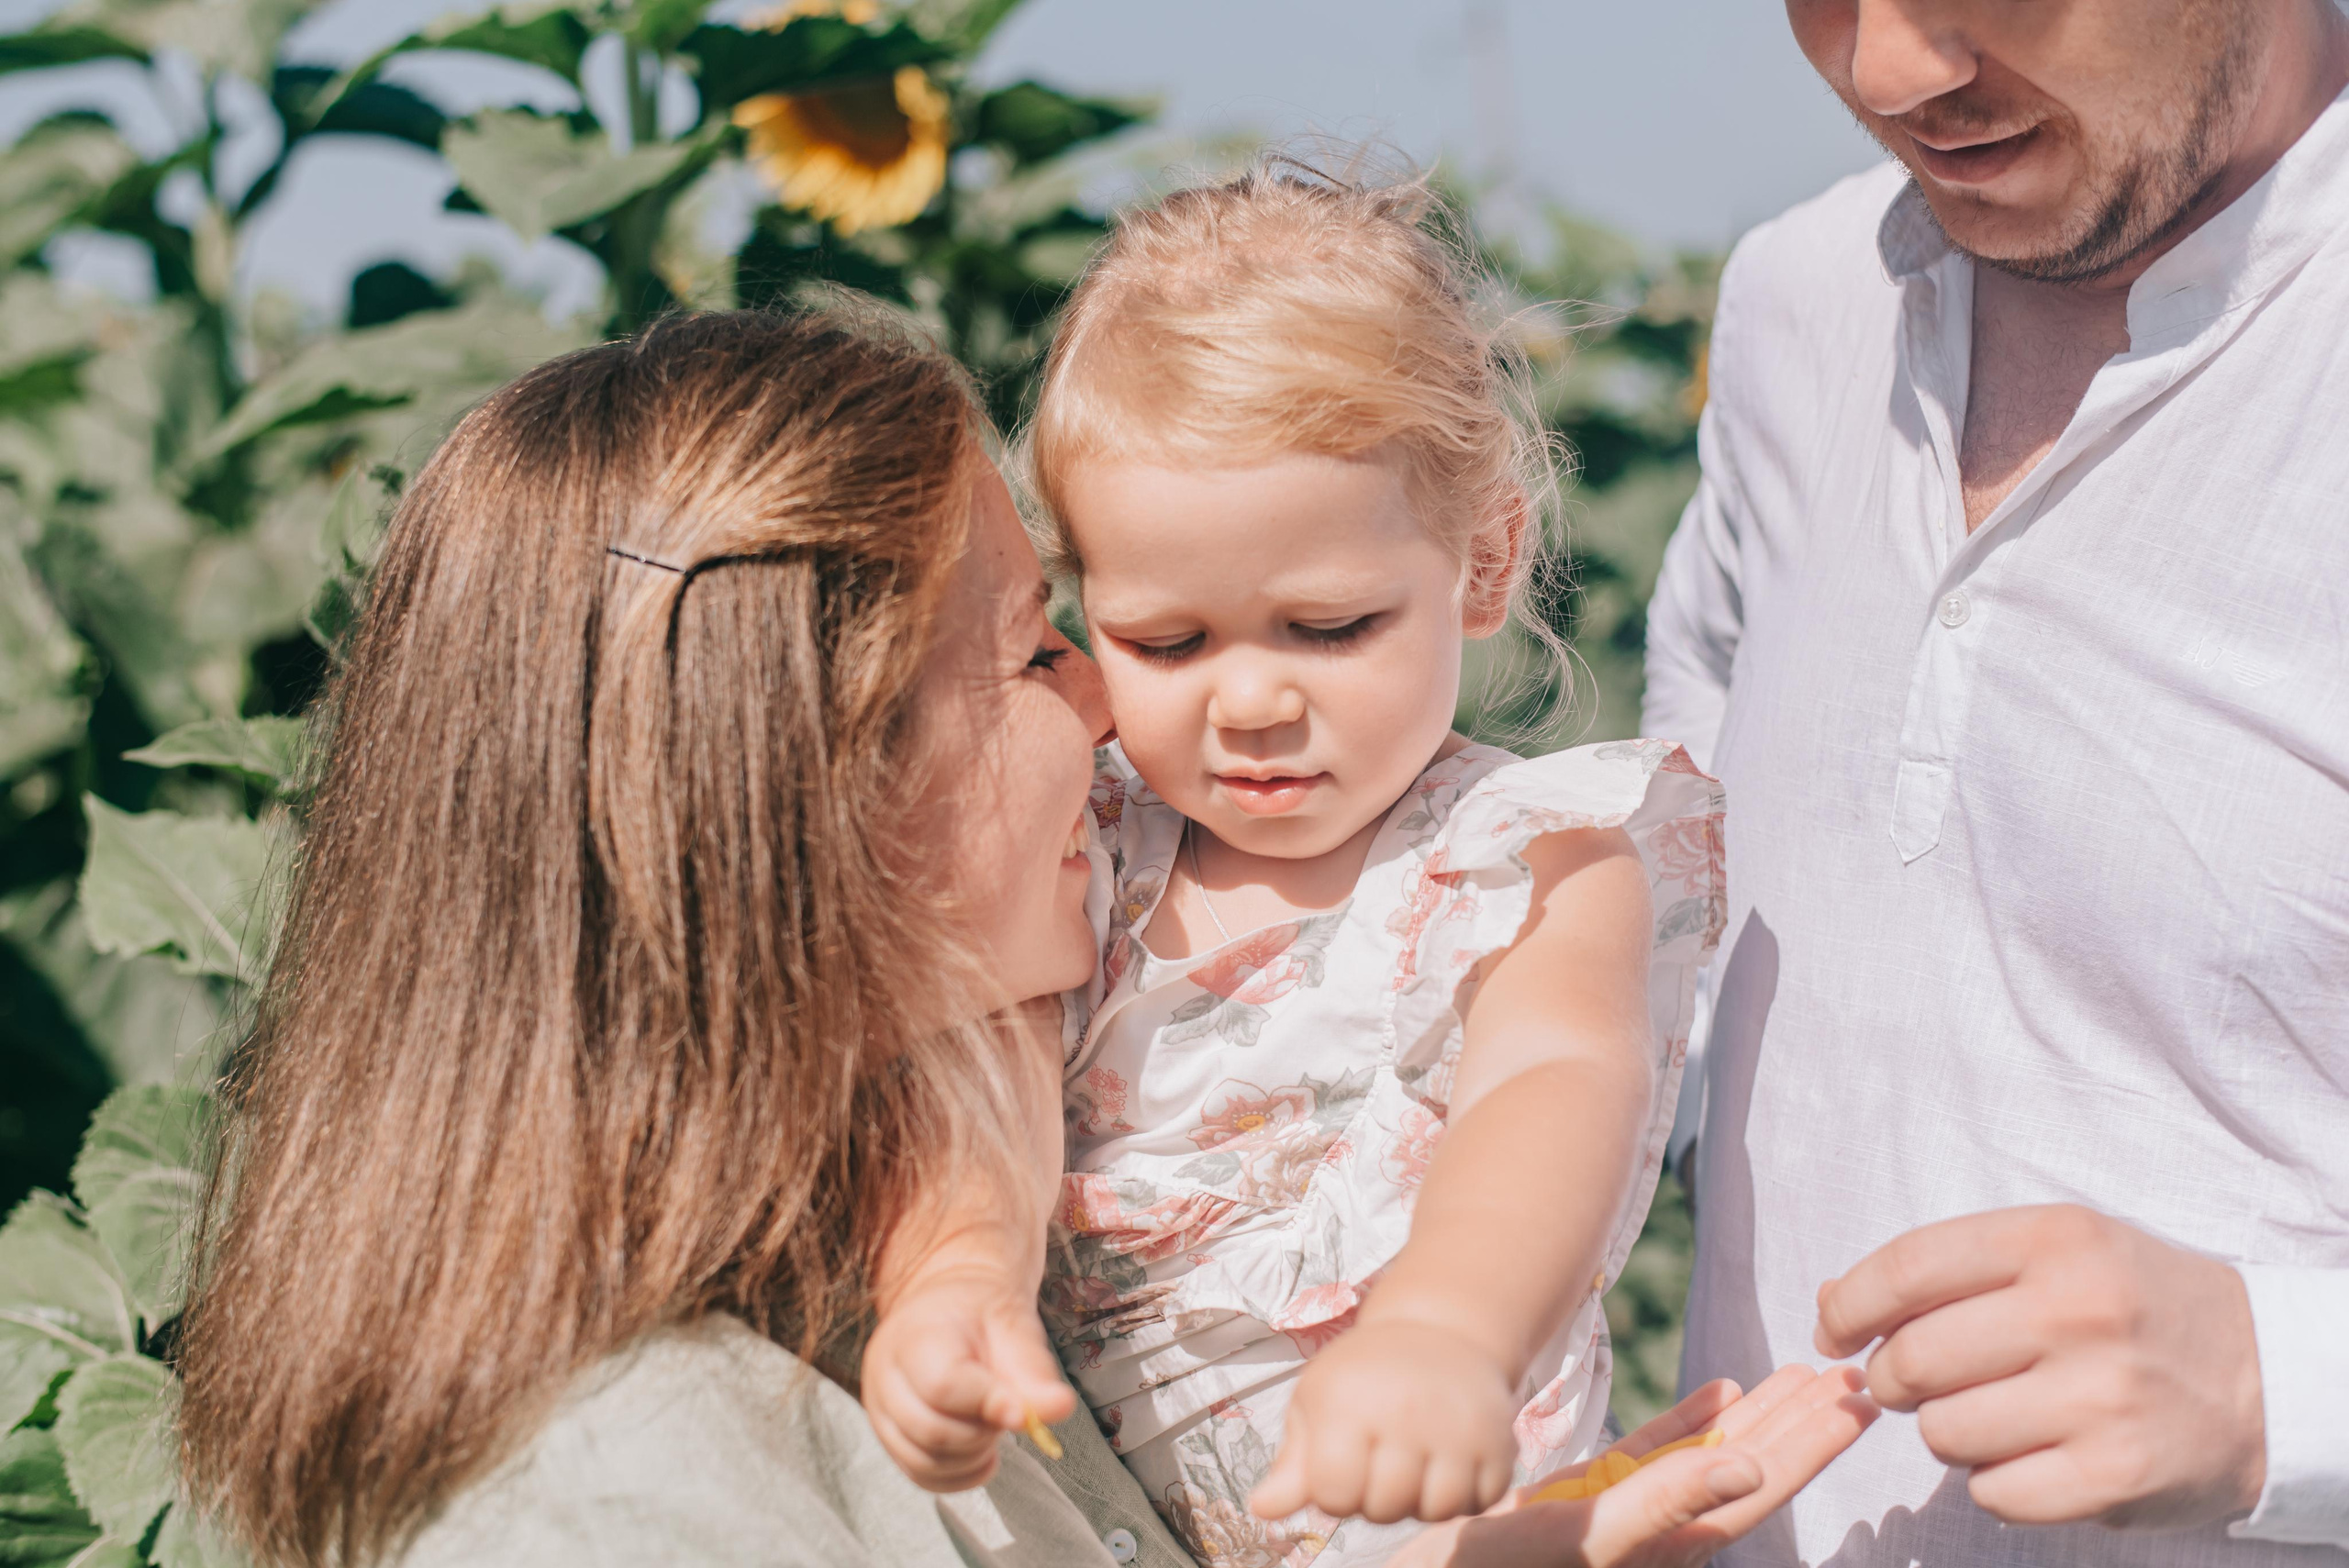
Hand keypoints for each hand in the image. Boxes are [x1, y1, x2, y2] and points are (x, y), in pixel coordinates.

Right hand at [860, 1266, 1076, 1492]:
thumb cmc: (982, 1314)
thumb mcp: (1013, 1326)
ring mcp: (879, 1409)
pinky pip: (921, 1476)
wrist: (950, 1307)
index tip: (1021, 1412)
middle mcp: (884, 1375)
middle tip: (1008, 1408)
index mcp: (914, 1336)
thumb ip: (1032, 1369)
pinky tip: (984, 1453)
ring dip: (972, 1455)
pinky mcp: (888, 1436)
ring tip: (992, 1422)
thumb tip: (1059, 1409)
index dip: (987, 1405)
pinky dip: (960, 1475)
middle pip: (931, 1431)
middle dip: (982, 1432)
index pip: (943, 1385)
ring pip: (924, 1461)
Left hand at [1250, 1319, 1521, 1524]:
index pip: (1334, 1496)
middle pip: (1385, 1508)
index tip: (1343, 1461)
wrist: (1441, 1330)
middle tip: (1382, 1460)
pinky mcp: (1499, 1438)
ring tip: (1415, 1464)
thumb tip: (1261, 1509)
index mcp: (1348, 1403)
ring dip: (1422, 1500)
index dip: (1335, 1492)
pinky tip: (1449, 1462)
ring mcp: (1457, 1427)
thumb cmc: (1364, 1373)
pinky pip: (1482, 1500)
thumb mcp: (1316, 1403)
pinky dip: (1466, 1494)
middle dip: (1377, 1498)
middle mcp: (1405, 1413)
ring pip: (1437, 1510)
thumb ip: (1292, 1464)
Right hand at [1389, 1366, 1877, 1567]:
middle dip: (1803, 1423)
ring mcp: (1630, 1508)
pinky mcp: (1593, 1495)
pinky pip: (1658, 1452)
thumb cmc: (1498, 1566)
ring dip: (1760, 1415)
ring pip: (1712, 1453)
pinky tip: (1724, 1392)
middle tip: (1856, 1377)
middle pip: (1750, 1467)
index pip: (1759, 1487)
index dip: (1811, 1447)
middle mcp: (1662, 1526)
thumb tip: (1753, 1469)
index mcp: (1671, 1540)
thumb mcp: (1584, 1534)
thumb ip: (1667, 1501)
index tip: (1857, 1407)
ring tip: (1804, 1373)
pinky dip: (1692, 1421)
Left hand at [1815, 1204, 2265, 1529]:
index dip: (1850, 1305)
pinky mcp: (2115, 1476)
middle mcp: (2077, 1313)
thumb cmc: (2130, 1307)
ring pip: (1943, 1432)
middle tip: (1924, 1379)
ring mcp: (2100, 1398)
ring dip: (1951, 1431)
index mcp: (2054, 1240)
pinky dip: (1998, 1481)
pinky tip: (2038, 1454)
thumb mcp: (2054, 1252)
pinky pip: (1993, 1492)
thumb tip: (1833, 1305)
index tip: (1835, 1329)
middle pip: (1912, 1358)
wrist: (2264, 1376)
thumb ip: (1945, 1269)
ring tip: (2001, 1413)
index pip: (1907, 1268)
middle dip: (1895, 1377)